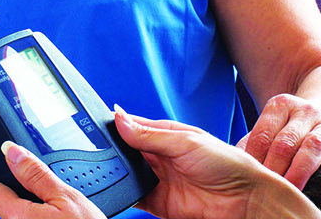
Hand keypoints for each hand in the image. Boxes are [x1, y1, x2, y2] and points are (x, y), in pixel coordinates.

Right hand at [0, 109, 310, 218]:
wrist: (247, 200)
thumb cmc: (229, 164)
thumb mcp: (188, 143)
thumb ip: (151, 134)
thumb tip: (120, 118)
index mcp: (164, 135)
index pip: (127, 126)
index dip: (106, 124)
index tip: (80, 120)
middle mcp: (157, 156)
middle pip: (120, 151)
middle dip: (100, 150)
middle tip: (73, 147)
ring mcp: (156, 180)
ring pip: (121, 173)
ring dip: (106, 171)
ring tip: (82, 167)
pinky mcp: (156, 203)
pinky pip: (129, 196)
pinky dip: (115, 193)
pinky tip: (101, 190)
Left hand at [237, 93, 320, 189]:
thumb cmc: (295, 130)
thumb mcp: (274, 127)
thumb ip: (255, 144)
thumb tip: (235, 165)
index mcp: (281, 106)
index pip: (263, 136)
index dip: (254, 160)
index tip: (247, 180)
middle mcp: (306, 112)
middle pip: (285, 142)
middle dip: (275, 169)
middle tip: (266, 191)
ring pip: (314, 145)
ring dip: (301, 170)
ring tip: (293, 190)